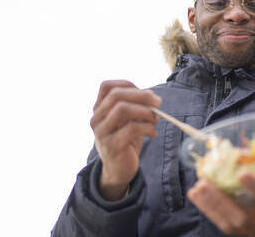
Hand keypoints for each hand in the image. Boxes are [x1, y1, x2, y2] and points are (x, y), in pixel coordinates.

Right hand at [90, 80, 160, 200]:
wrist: (119, 170)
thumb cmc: (126, 140)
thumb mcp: (128, 120)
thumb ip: (135, 106)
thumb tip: (152, 97)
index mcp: (99, 109)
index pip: (106, 86)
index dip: (127, 85)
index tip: (145, 93)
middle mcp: (97, 119)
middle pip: (116, 95)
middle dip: (141, 96)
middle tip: (158, 102)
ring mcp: (102, 132)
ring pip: (122, 109)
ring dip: (145, 111)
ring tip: (155, 120)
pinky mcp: (112, 145)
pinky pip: (131, 128)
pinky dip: (147, 127)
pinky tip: (152, 134)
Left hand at [187, 144, 254, 236]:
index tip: (243, 173)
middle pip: (243, 218)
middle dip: (221, 201)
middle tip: (203, 182)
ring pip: (231, 225)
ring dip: (211, 207)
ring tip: (196, 188)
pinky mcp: (248, 236)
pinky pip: (227, 228)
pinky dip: (211, 213)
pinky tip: (199, 197)